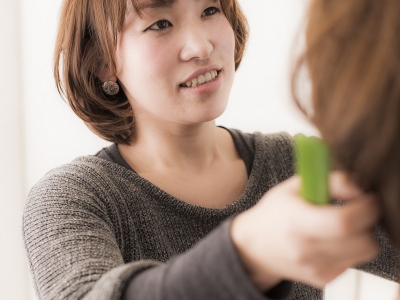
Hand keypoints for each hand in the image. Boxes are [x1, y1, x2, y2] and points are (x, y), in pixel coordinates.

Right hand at [231, 171, 379, 289]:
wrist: (255, 246)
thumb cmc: (274, 213)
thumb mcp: (294, 186)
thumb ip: (329, 181)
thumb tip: (358, 187)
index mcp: (296, 222)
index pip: (344, 222)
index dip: (364, 208)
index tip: (366, 198)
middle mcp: (306, 250)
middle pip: (362, 242)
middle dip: (368, 221)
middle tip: (357, 209)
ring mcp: (316, 268)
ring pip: (364, 253)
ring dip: (362, 235)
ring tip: (342, 224)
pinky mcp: (323, 278)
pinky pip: (353, 262)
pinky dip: (351, 248)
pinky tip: (332, 238)